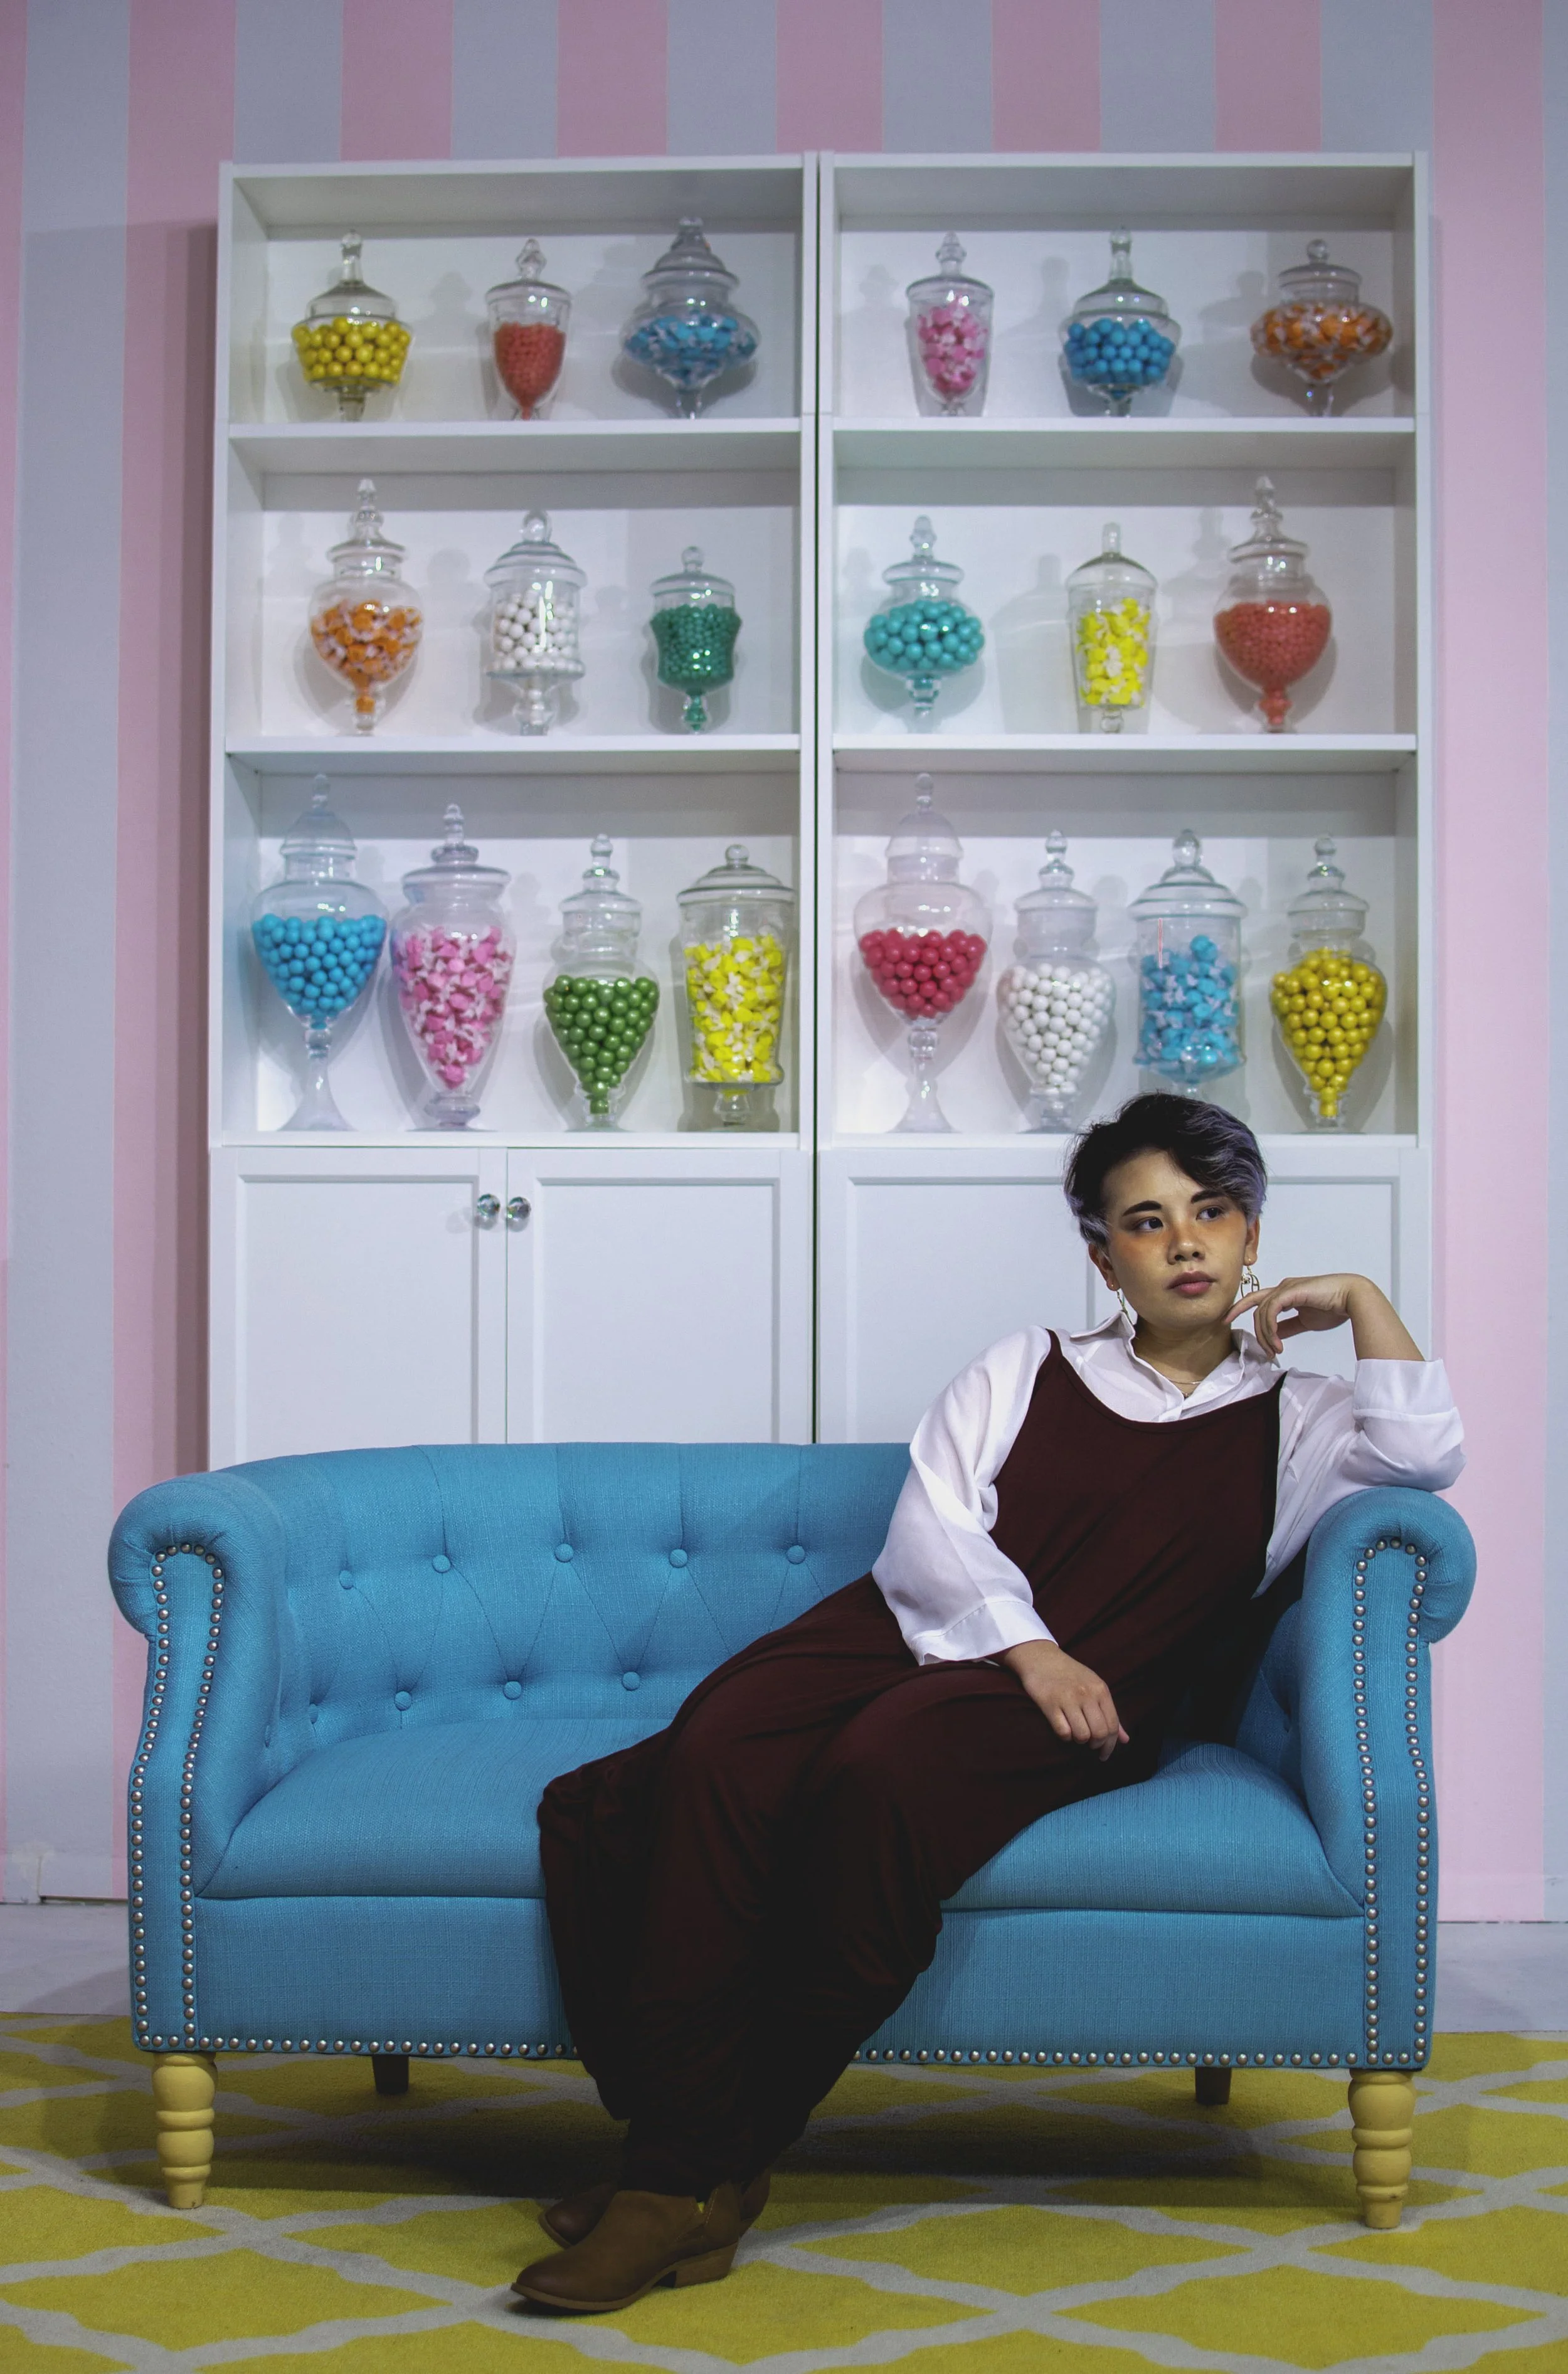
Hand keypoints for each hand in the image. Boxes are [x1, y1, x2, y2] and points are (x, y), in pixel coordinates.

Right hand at [1000, 1639, 1128, 1760]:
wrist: (1041, 1657)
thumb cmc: (1070, 1674)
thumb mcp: (1094, 1687)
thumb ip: (1110, 1713)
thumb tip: (1125, 1740)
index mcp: (1100, 1689)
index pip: (1112, 1725)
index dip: (1110, 1745)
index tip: (1104, 1754)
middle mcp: (1086, 1694)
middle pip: (1099, 1733)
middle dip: (1096, 1745)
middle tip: (1090, 1745)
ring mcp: (1068, 1698)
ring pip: (1082, 1735)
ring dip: (1079, 1740)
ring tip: (1075, 1733)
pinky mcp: (1049, 1703)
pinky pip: (1063, 1731)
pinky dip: (1065, 1736)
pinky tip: (1063, 1728)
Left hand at [1230, 1272, 1421, 1361]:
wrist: (1353, 1298)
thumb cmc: (1334, 1307)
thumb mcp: (1306, 1321)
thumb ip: (1289, 1327)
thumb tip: (1275, 1336)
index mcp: (1286, 1293)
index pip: (1258, 1301)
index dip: (1241, 1309)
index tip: (1228, 1321)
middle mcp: (1283, 1287)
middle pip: (1256, 1306)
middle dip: (1250, 1324)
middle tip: (1253, 1343)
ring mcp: (1287, 1287)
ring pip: (1263, 1311)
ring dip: (1266, 1334)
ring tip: (1276, 1350)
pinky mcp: (1292, 1291)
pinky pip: (1271, 1310)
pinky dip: (1270, 1327)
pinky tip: (1278, 1341)